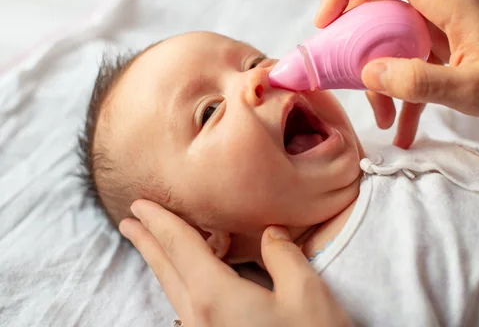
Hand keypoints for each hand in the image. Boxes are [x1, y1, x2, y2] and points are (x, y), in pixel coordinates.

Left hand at [119, 200, 352, 326]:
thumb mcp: (307, 294)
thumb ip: (284, 256)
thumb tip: (272, 234)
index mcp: (216, 297)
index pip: (180, 247)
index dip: (160, 222)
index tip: (141, 204)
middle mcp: (200, 318)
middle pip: (166, 270)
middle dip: (147, 242)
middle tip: (130, 220)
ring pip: (172, 290)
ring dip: (160, 261)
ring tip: (149, 243)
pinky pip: (186, 306)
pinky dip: (179, 281)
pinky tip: (188, 278)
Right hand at [316, 0, 478, 147]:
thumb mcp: (472, 90)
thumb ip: (417, 82)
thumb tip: (368, 74)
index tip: (326, 28)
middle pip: (378, 1)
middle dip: (357, 44)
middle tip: (348, 81)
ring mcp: (447, 9)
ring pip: (393, 29)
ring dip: (382, 70)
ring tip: (384, 116)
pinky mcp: (452, 27)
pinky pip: (414, 45)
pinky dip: (405, 77)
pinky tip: (404, 121)